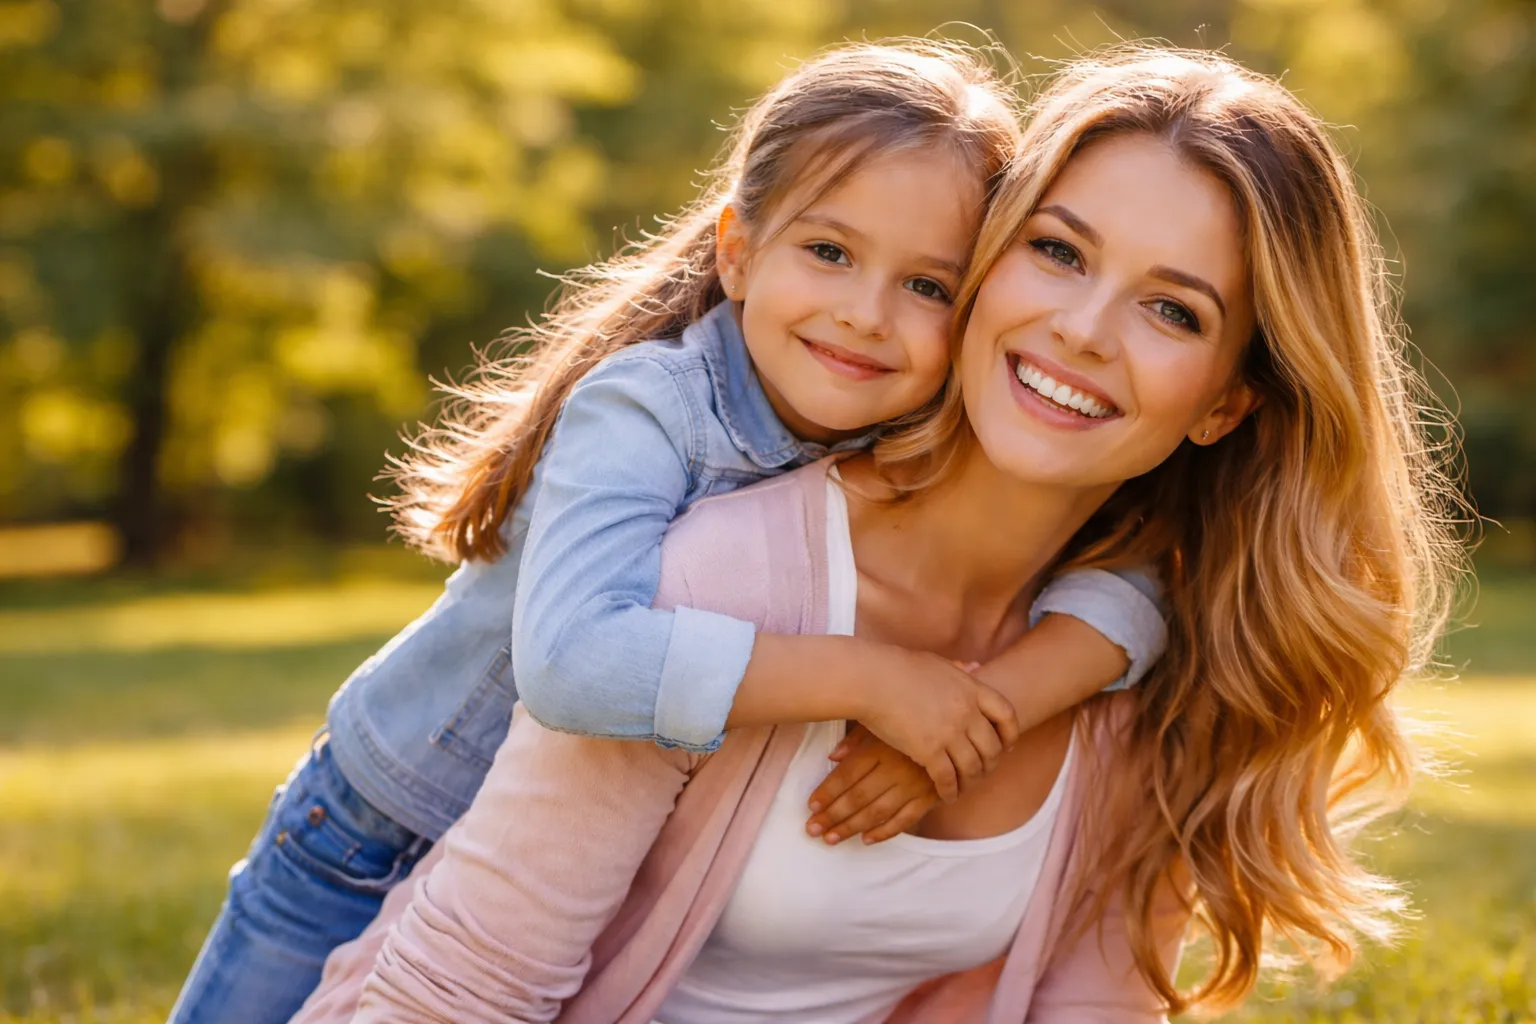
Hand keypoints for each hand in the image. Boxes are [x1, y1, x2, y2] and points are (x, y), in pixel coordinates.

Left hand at [804, 725, 937, 844]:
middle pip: (857, 797)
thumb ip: (856, 739)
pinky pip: (904, 820)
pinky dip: (885, 832)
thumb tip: (832, 757)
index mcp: (880, 747)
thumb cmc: (913, 723)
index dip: (827, 792)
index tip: (811, 806)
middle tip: (812, 829)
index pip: (847, 774)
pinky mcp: (930, 797)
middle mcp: (894, 768)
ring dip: (851, 828)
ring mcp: (913, 784)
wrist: (957, 730)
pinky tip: (866, 839)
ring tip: (831, 838)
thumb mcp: (882, 722)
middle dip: (832, 815)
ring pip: (877, 812)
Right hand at [854, 649, 1018, 803]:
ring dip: (970, 781)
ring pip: (972, 767)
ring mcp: (950, 732)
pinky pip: (947, 779)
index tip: (1006, 746)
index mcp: (971, 688)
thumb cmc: (896, 668)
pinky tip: (945, 795)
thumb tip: (975, 666)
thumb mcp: (937, 663)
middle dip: (990, 763)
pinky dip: (950, 791)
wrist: (871, 679)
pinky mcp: (929, 751)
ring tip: (963, 787)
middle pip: (992, 747)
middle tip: (982, 772)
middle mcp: (966, 711)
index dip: (1010, 734)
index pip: (1007, 715)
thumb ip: (959, 667)